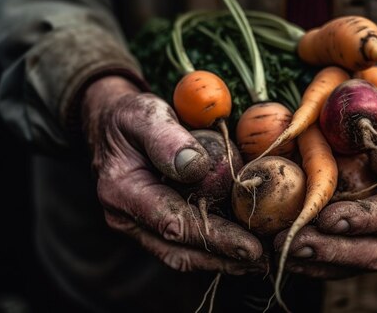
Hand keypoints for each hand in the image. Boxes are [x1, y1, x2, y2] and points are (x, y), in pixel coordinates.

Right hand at [82, 76, 264, 274]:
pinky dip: (214, 249)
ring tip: (259, 262)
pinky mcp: (153, 225)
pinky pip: (185, 244)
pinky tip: (242, 249)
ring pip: (183, 254)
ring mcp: (139, 226)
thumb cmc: (130, 117)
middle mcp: (127, 218)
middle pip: (180, 251)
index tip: (250, 245)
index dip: (215, 238)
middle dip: (224, 259)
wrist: (112, 126)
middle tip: (264, 262)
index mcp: (122, 191)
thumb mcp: (145, 115)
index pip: (173, 223)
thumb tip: (196, 166)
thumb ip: (167, 138)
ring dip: (222, 261)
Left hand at [274, 98, 376, 278]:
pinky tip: (290, 253)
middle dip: (333, 251)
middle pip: (375, 251)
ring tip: (284, 251)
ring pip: (358, 260)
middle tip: (294, 243)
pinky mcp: (376, 239)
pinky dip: (318, 260)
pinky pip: (348, 258)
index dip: (362, 219)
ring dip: (320, 260)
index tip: (327, 218)